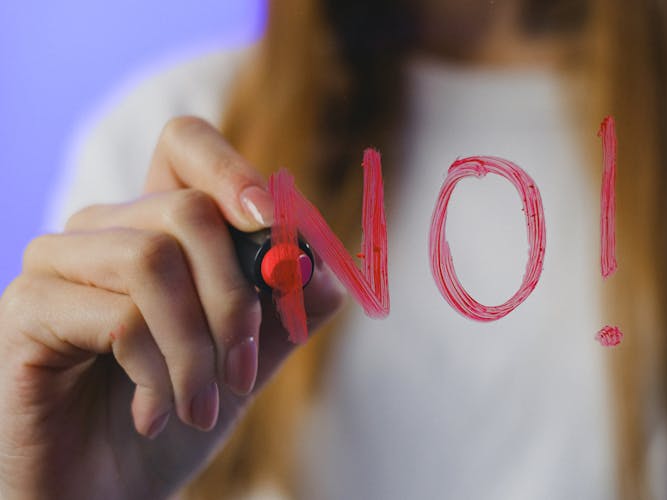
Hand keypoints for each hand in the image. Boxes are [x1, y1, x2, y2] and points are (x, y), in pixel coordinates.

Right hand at [0, 117, 343, 498]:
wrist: (106, 490)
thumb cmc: (173, 418)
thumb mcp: (245, 361)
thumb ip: (286, 312)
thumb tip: (327, 272)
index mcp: (158, 228)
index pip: (186, 145)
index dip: (232, 169)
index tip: (271, 221)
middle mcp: (105, 231)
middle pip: (188, 209)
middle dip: (236, 299)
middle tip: (244, 367)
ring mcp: (59, 265)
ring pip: (153, 260)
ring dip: (197, 347)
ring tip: (200, 403)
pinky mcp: (27, 310)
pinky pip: (116, 315)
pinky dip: (155, 372)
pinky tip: (153, 412)